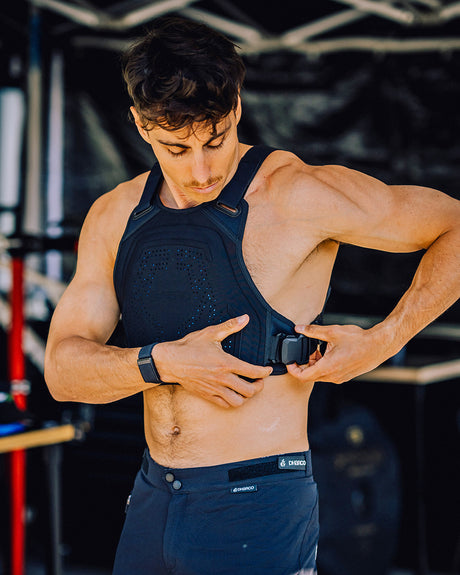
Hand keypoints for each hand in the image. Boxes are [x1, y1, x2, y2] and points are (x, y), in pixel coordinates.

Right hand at [153, 315, 272, 407]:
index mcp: (226, 363)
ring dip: (246, 397)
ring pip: (238, 401)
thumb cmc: (189, 347)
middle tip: (259, 381)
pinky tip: (233, 394)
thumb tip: (244, 318)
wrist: (170, 361)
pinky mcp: (207, 394)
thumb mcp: (210, 333)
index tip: (268, 370)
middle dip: (259, 386)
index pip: (253, 372)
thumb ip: (230, 326)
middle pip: (249, 390)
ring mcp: (214, 388)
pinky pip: (224, 404)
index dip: (265, 372)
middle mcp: (222, 378)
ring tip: (247, 389)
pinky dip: (232, 402)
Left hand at [287, 323, 388, 383]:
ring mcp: (340, 378)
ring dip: (315, 364)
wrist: (379, 346)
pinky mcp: (345, 376)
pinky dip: (324, 365)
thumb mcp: (332, 332)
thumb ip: (313, 331)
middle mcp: (333, 376)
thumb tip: (299, 328)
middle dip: (304, 364)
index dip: (293, 369)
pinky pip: (329, 374)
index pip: (303, 376)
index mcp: (327, 368)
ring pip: (320, 375)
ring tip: (317, 349)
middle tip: (304, 351)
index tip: (290, 361)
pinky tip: (328, 352)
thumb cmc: (359, 340)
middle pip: (310, 375)